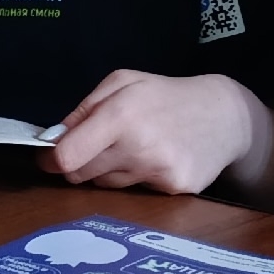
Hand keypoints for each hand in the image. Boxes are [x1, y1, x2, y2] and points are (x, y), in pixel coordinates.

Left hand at [41, 70, 256, 194]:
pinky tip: (156, 159)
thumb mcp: (123, 82)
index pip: (68, 156)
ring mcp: (159, 171)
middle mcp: (139, 146)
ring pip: (107, 185)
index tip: (48, 157)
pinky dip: (138, 179)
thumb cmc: (166, 95)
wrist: (225, 116)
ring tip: (135, 147)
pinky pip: (136, 191)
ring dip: (109, 171)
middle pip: (81, 175)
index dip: (51, 160)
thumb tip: (53, 140)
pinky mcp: (175, 189)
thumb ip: (84, 110)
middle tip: (96, 147)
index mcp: (121, 114)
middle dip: (79, 164)